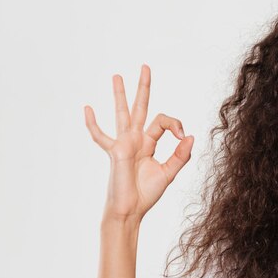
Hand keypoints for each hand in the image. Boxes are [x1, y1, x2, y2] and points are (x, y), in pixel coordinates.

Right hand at [84, 64, 193, 222]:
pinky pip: (100, 136)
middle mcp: (135, 139)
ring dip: (120, 94)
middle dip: (143, 87)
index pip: (163, 121)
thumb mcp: (169, 173)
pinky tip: (87, 108)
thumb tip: (190, 135)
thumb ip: (181, 155)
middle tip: (145, 66)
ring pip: (121, 114)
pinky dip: (93, 124)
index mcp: (149, 142)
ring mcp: (123, 144)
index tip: (182, 135)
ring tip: (117, 76)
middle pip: (140, 107)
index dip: (175, 123)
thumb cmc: (146, 194)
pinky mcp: (114, 152)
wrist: (130, 210)